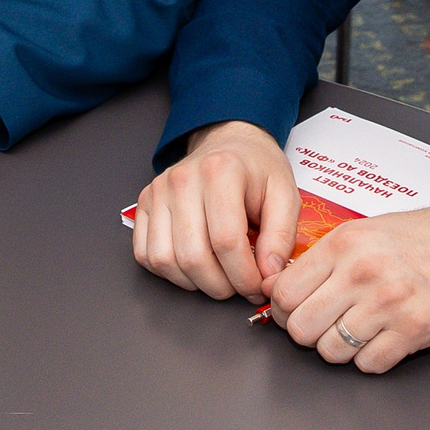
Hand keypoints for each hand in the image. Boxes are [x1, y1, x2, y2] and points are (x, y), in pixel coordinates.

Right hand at [131, 120, 297, 299]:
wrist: (229, 143)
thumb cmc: (255, 169)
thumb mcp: (286, 194)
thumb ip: (282, 236)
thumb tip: (268, 274)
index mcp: (220, 171)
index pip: (226, 241)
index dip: (244, 276)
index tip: (257, 286)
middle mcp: (182, 179)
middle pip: (193, 256)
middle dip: (220, 286)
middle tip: (239, 286)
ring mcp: (158, 192)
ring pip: (165, 260)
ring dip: (194, 282)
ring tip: (218, 276)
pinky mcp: (144, 205)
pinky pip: (146, 255)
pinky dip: (170, 272)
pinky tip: (193, 265)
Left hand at [266, 206, 429, 373]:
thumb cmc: (427, 238)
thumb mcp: (367, 230)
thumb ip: (327, 256)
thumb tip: (285, 284)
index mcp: (345, 243)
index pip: (284, 291)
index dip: (284, 307)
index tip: (294, 309)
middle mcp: (362, 272)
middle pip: (301, 328)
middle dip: (308, 332)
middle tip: (324, 324)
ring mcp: (388, 304)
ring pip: (330, 352)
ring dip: (340, 348)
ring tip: (357, 331)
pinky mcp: (413, 331)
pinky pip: (368, 365)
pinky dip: (371, 359)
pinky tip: (383, 339)